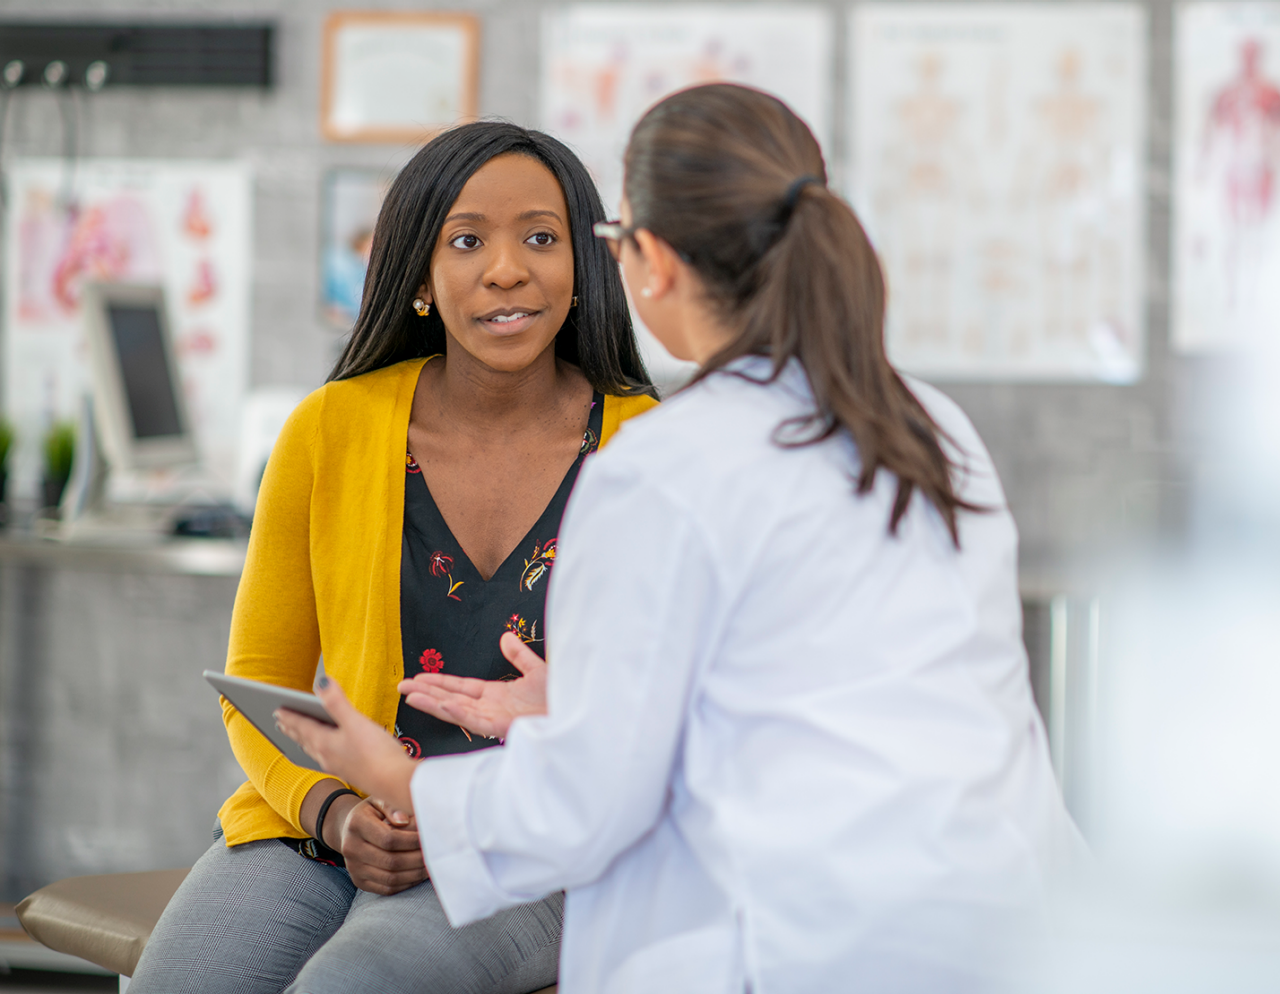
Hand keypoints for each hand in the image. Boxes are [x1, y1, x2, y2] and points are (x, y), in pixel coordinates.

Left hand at [275, 677, 415, 814]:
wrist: (395, 783)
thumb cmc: (376, 754)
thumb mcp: (355, 722)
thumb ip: (337, 702)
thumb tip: (321, 682)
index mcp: (324, 743)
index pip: (301, 726)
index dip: (289, 716)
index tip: (276, 710)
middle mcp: (327, 756)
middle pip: (304, 739)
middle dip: (292, 729)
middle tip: (280, 723)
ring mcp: (338, 766)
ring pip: (314, 750)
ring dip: (304, 741)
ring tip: (298, 736)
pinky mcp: (351, 772)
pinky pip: (327, 758)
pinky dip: (319, 750)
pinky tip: (327, 752)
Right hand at [331, 796, 426, 894]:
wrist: (350, 829)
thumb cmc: (373, 812)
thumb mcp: (379, 801)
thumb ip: (392, 807)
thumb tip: (405, 820)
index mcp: (356, 824)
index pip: (389, 838)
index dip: (412, 840)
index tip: (429, 837)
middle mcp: (350, 848)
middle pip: (390, 861)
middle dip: (417, 858)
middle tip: (436, 853)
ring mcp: (353, 868)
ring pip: (390, 878)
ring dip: (415, 873)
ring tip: (431, 864)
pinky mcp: (359, 882)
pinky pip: (387, 888)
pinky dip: (407, 883)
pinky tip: (419, 874)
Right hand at [399, 632, 547, 739]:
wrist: (577, 714)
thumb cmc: (561, 700)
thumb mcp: (537, 671)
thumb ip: (519, 656)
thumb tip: (505, 636)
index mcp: (497, 696)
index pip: (461, 688)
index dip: (439, 682)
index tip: (418, 678)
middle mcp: (490, 709)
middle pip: (451, 698)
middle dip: (426, 692)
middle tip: (401, 686)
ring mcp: (493, 719)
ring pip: (455, 709)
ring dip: (432, 702)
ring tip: (409, 695)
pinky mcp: (500, 728)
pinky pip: (472, 719)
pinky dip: (454, 712)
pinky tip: (438, 704)